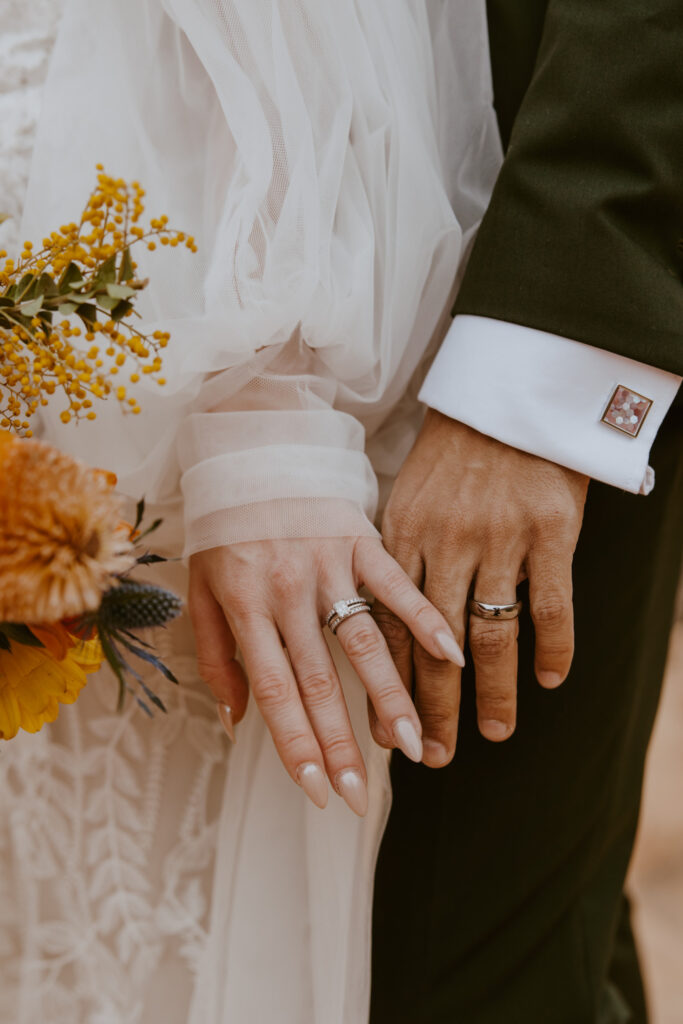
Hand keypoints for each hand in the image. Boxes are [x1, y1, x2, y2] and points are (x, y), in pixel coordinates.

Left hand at [189, 535, 463, 813]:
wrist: (250, 452)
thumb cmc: (223, 528)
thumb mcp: (201, 589)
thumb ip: (215, 655)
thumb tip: (235, 722)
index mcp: (246, 606)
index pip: (274, 691)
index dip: (297, 745)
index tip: (317, 791)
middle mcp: (288, 591)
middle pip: (320, 681)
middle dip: (342, 743)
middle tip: (362, 794)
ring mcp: (328, 565)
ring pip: (364, 642)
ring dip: (391, 697)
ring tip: (412, 744)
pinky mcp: (360, 540)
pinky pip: (397, 585)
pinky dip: (424, 619)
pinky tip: (451, 656)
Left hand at [372, 411, 588, 765]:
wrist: (507, 393)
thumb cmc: (449, 451)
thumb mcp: (401, 496)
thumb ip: (386, 557)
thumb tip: (373, 624)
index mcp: (397, 537)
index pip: (385, 629)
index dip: (387, 686)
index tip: (387, 731)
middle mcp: (444, 543)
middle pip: (433, 648)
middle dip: (432, 709)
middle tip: (435, 756)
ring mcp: (499, 539)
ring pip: (490, 636)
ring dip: (492, 693)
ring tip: (495, 733)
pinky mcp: (550, 531)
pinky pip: (551, 606)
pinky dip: (553, 648)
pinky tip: (551, 680)